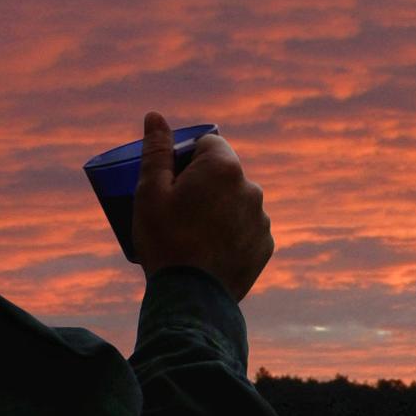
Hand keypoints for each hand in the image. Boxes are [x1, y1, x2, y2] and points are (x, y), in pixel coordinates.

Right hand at [132, 112, 273, 299]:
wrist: (192, 298)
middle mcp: (252, 188)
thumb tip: (155, 117)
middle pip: (224, 173)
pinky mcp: (266, 245)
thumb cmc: (166, 240)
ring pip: (237, 201)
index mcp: (224, 167)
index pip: (208, 143)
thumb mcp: (149, 192)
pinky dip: (232, 233)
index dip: (187, 158)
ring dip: (221, 209)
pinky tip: (211, 250)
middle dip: (204, 184)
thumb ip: (156, 151)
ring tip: (194, 235)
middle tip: (179, 211)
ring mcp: (262, 218)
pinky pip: (247, 228)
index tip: (172, 182)